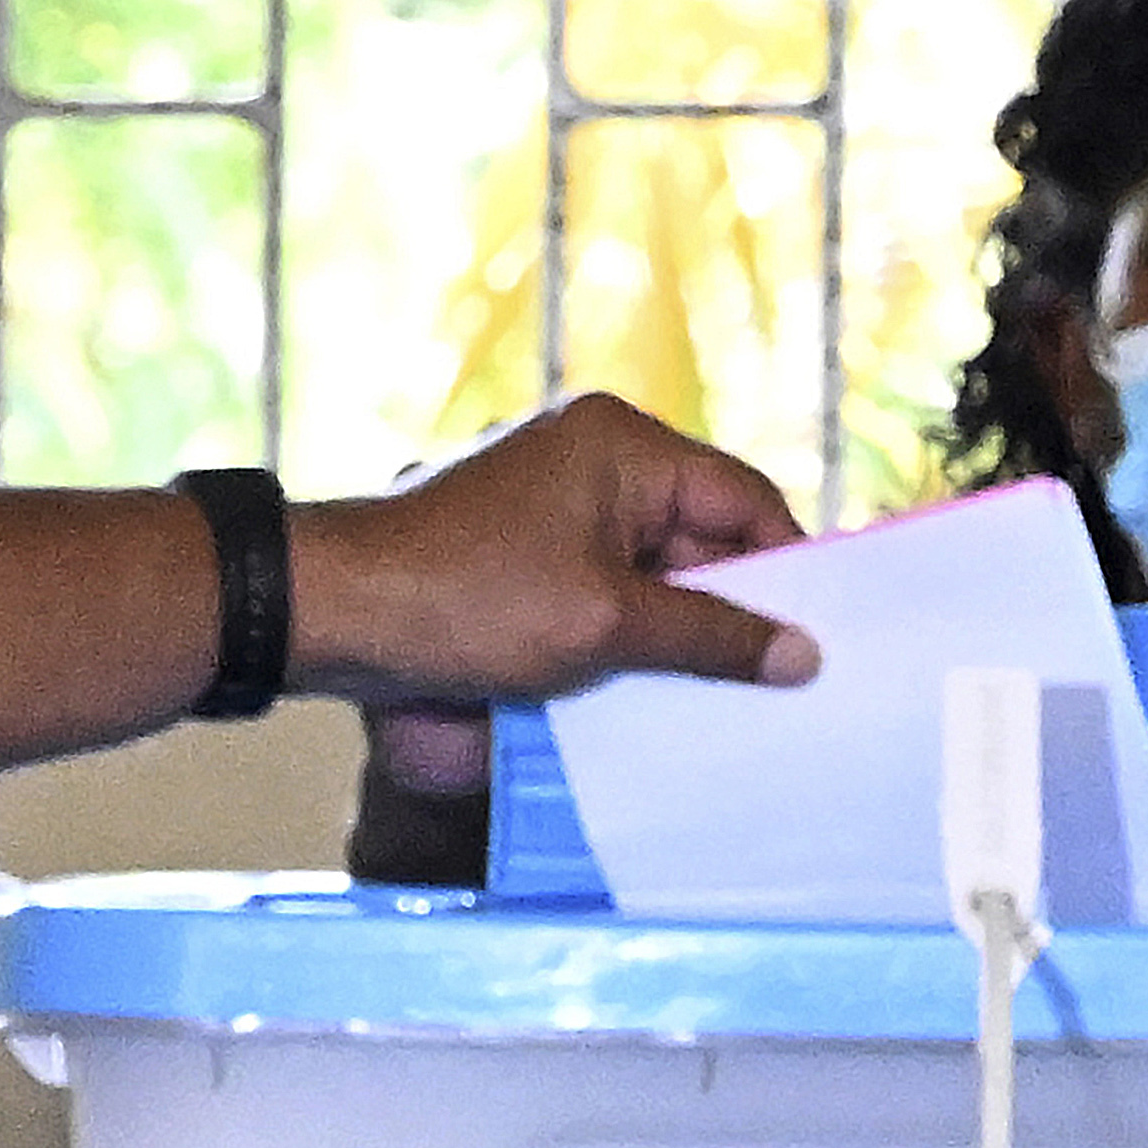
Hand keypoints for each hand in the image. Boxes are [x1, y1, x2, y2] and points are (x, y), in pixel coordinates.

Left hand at [291, 395, 817, 709]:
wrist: (331, 614)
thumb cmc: (466, 602)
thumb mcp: (603, 626)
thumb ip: (709, 637)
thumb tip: (801, 656)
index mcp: (623, 445)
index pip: (744, 500)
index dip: (785, 571)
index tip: (816, 642)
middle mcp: (594, 459)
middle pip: (700, 539)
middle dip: (727, 612)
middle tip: (774, 688)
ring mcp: (553, 505)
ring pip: (651, 575)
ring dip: (673, 636)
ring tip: (714, 702)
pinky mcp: (522, 553)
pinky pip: (601, 591)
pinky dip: (623, 639)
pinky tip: (642, 696)